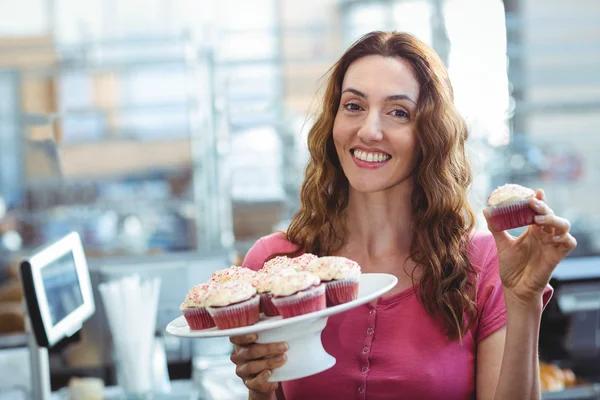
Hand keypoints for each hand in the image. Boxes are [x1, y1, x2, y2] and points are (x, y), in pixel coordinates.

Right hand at [230, 333, 287, 398]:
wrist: (267, 377)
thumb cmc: (266, 352)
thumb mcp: (266, 340)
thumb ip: (267, 330)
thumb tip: (280, 320)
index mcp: (241, 343)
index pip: (236, 338)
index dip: (243, 337)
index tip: (255, 335)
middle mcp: (238, 356)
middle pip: (250, 352)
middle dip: (268, 348)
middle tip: (284, 346)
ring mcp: (242, 371)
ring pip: (252, 366)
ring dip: (269, 363)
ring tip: (282, 359)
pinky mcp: (248, 383)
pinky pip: (254, 383)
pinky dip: (264, 380)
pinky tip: (272, 376)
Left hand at [484, 189, 576, 304]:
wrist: (514, 288)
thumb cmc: (510, 266)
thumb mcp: (502, 244)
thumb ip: (496, 227)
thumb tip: (486, 210)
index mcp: (532, 230)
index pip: (539, 211)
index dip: (539, 200)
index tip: (534, 192)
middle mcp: (544, 235)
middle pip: (551, 214)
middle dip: (543, 207)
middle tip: (532, 203)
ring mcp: (552, 244)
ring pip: (563, 225)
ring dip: (553, 219)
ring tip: (538, 220)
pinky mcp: (557, 256)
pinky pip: (569, 242)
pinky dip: (565, 236)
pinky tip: (553, 236)